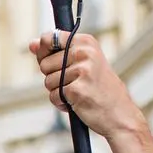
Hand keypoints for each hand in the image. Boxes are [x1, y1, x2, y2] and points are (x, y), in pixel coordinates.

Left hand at [30, 30, 148, 143]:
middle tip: (74, 83)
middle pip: (44, 64)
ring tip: (78, 93)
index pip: (48, 38)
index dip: (44, 53)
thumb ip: (55, 52)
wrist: (120, 114)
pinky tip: (77, 103)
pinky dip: (61, 104)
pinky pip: (54, 96)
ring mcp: (82, 71)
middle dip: (53, 77)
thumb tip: (32, 44)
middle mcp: (85, 53)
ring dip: (58, 92)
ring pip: (48, 82)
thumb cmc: (99, 88)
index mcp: (86, 42)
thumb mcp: (82, 63)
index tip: (56, 63)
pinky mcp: (77, 90)